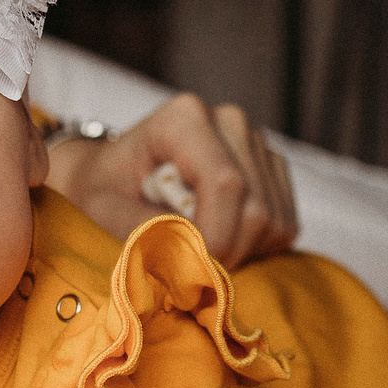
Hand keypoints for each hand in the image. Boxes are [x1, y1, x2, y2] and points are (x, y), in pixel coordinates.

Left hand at [46, 93, 297, 267]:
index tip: (190, 268)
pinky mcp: (272, 168)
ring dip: (241, 252)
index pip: (225, 183)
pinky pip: (286, 224)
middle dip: (227, 252)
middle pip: (256, 208)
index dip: (216, 237)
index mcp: (184, 118)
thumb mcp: (102, 209)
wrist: (112, 175)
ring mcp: (256, 142)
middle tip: (188, 267)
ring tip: (198, 247)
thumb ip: (143, 231)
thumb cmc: (103, 189)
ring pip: (276, 221)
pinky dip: (256, 247)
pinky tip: (219, 237)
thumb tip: (191, 260)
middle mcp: (229, 121)